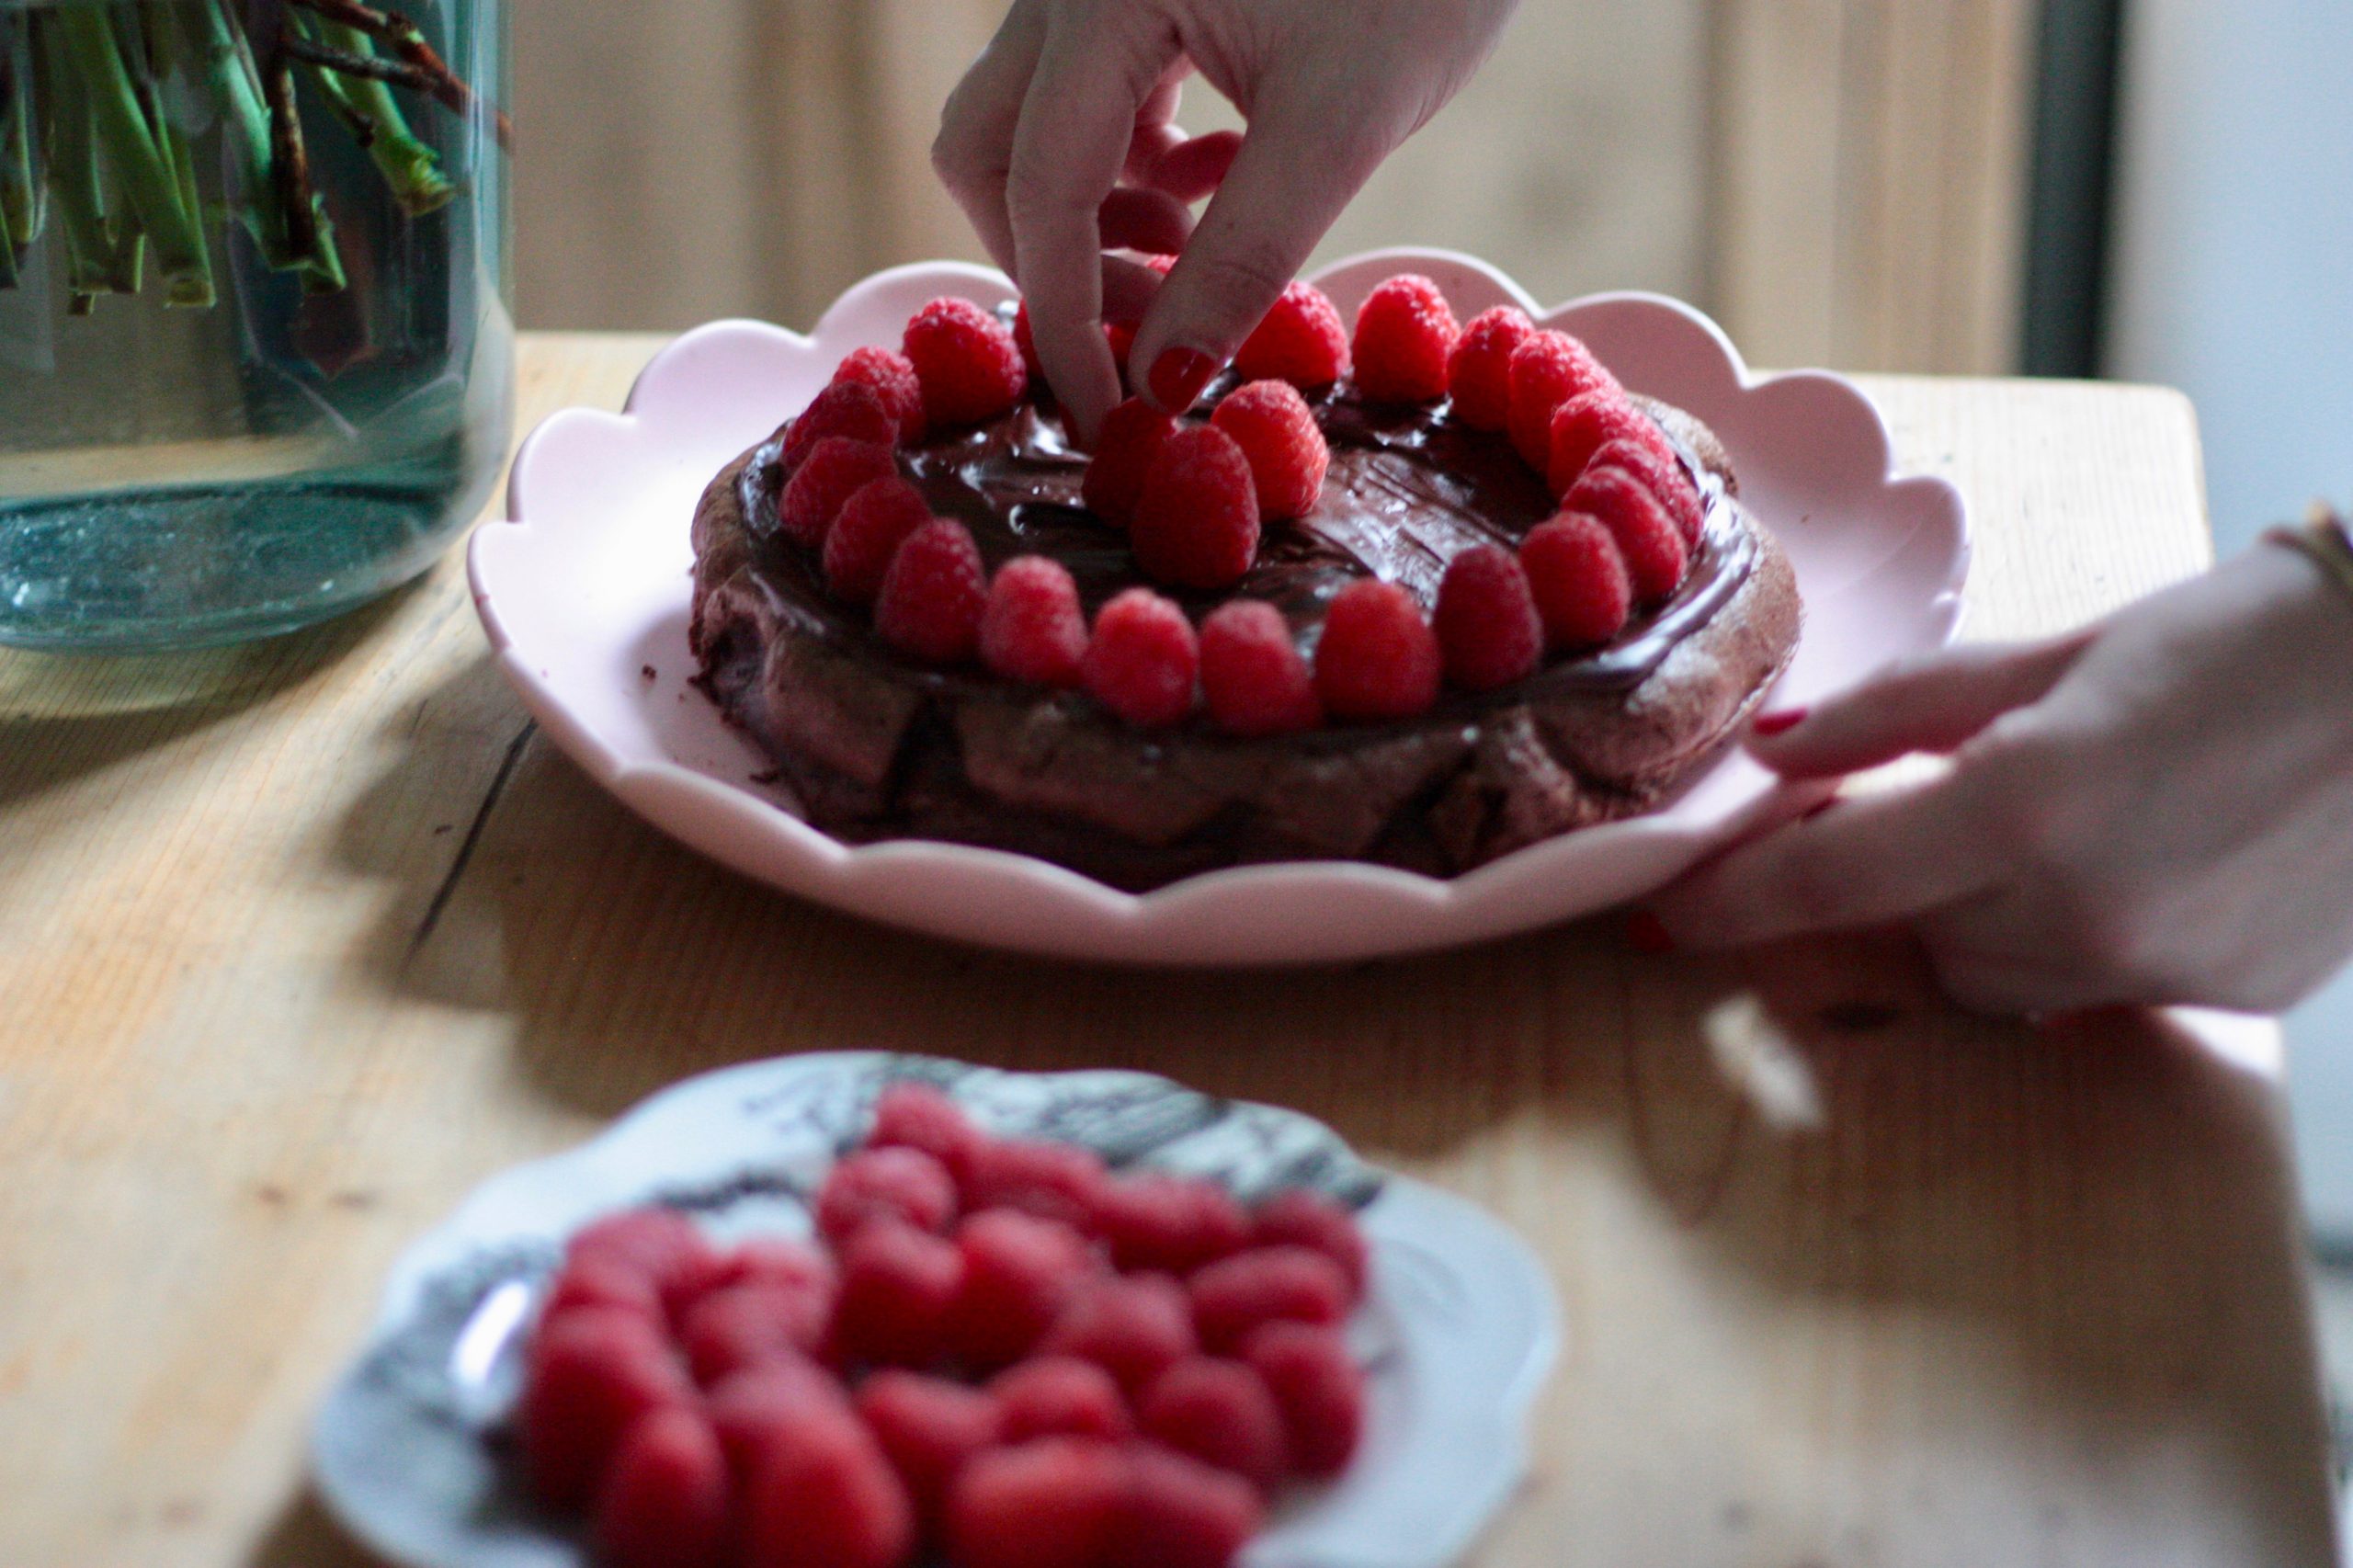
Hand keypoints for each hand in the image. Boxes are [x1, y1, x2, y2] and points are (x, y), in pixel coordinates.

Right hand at [933, 0, 1519, 440]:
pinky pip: (1090, 93)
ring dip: (1096, 215)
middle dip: (1055, 260)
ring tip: (1195, 245)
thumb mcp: (1344, 126)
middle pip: (991, 150)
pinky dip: (1134, 163)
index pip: (1039, 188)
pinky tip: (1223, 179)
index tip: (1112, 416)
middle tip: (1151, 322)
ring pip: (1034, 125)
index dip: (1067, 320)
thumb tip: (1162, 384)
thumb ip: (1244, 257)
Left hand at [1651, 543, 2352, 1013]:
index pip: (1821, 881)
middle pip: (1906, 935)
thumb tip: (1782, 747)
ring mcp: (2155, 968)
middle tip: (1943, 800)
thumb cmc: (2247, 637)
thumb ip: (1908, 708)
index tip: (1657, 921)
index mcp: (2023, 805)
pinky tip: (2150, 856)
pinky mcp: (2224, 997)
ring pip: (1994, 976)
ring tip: (2070, 819)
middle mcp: (2079, 911)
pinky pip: (2094, 988)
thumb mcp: (2062, 648)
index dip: (1726, 905)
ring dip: (1985, 914)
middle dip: (1897, 876)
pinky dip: (2083, 934)